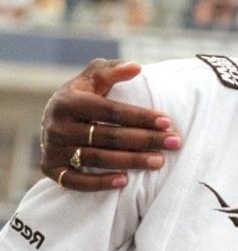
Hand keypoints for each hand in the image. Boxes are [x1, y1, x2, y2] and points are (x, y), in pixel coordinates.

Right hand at [40, 59, 180, 191]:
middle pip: (108, 136)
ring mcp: (52, 149)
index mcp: (68, 101)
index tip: (168, 122)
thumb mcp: (94, 77)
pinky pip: (74, 181)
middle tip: (173, 143)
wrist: (53, 118)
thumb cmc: (84, 94)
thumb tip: (136, 67)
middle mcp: (57, 126)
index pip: (111, 111)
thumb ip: (113, 71)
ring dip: (131, 161)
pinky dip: (99, 183)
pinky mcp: (50, 168)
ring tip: (159, 161)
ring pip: (97, 159)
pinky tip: (125, 181)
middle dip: (145, 140)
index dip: (140, 117)